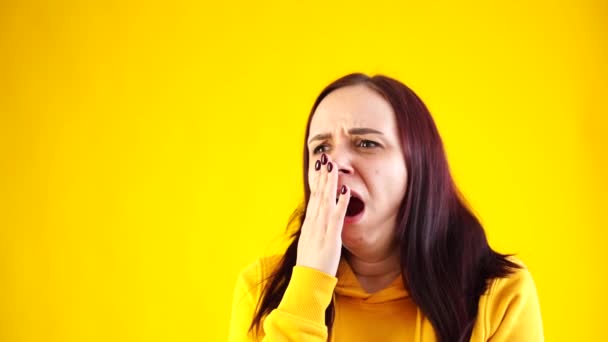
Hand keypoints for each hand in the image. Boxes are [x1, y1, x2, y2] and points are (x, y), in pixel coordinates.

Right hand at [296, 153, 350, 275]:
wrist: (309, 279)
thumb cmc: (312, 262)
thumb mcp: (310, 241)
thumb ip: (315, 228)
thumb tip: (318, 219)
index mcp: (310, 222)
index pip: (314, 197)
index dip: (317, 181)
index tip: (319, 166)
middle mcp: (314, 222)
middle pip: (318, 194)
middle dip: (322, 175)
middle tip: (325, 158)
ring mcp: (322, 228)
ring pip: (326, 200)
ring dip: (330, 183)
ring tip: (333, 166)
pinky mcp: (331, 236)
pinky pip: (337, 216)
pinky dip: (341, 203)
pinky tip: (346, 191)